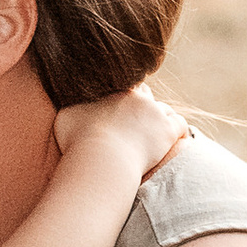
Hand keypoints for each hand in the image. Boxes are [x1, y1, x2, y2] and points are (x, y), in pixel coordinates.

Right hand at [52, 87, 188, 181]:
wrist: (101, 158)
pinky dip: (179, 132)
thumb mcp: (66, 115)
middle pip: (146, 95)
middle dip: (144, 106)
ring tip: (155, 134)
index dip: (125, 100)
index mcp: (116, 92)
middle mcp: (138, 97)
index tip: (122, 113)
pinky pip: (180, 125)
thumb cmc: (79, 140)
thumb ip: (73, 106)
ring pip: (164, 110)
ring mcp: (155, 112)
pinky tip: (176, 139)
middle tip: (139, 123)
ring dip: (160, 120)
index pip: (126, 89)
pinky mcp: (167, 129)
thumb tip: (73, 105)